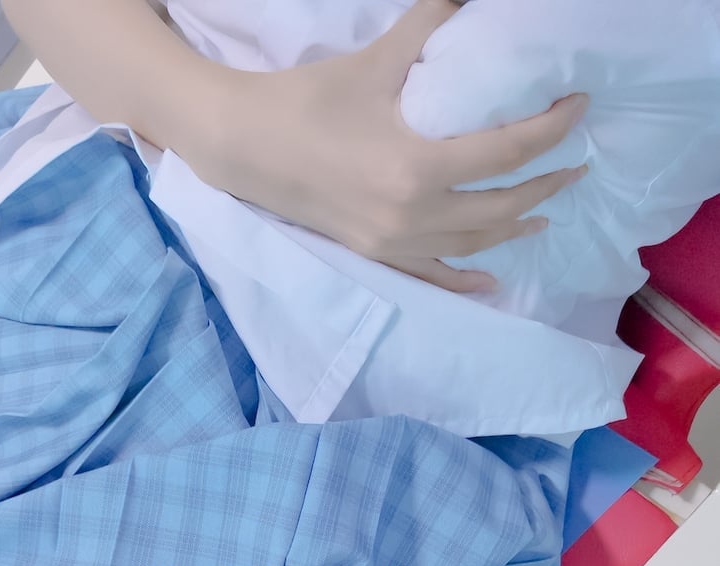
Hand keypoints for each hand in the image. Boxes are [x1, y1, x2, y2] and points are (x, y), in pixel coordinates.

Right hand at [195, 0, 588, 291]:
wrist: (245, 146)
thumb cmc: (308, 100)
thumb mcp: (377, 60)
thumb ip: (432, 26)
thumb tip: (473, 1)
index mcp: (417, 166)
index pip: (507, 153)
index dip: (551, 130)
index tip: (577, 109)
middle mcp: (411, 214)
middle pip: (502, 206)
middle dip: (547, 182)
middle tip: (576, 162)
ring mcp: (393, 241)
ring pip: (474, 242)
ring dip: (517, 226)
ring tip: (548, 208)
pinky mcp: (376, 253)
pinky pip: (432, 274)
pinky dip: (466, 279)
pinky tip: (493, 280)